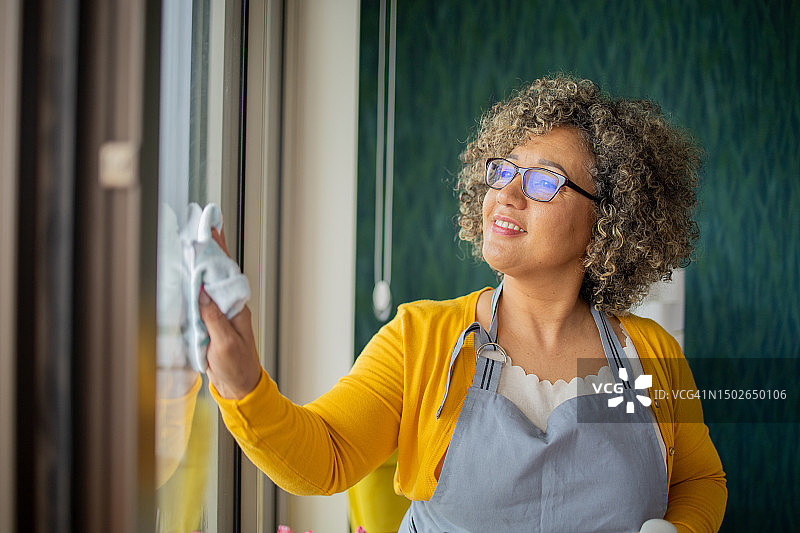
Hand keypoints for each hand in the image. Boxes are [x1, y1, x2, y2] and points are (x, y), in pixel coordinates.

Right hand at [199, 226, 262, 398]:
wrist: (238, 387)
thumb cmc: (237, 367)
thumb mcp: (224, 342)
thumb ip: (213, 317)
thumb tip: (202, 292)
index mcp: (236, 308)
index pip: (227, 273)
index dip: (219, 251)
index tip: (212, 230)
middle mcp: (229, 308)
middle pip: (218, 273)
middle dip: (210, 249)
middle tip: (203, 226)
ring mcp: (219, 315)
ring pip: (209, 284)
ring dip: (202, 263)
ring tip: (195, 242)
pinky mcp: (210, 324)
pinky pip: (201, 300)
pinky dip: (194, 285)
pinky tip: (189, 275)